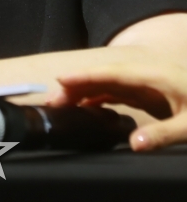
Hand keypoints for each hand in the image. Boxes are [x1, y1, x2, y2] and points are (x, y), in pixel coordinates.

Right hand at [48, 61, 186, 150]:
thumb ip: (164, 133)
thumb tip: (134, 143)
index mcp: (155, 75)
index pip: (113, 73)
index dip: (86, 76)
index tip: (61, 80)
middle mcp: (147, 75)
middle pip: (106, 76)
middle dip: (78, 85)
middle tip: (53, 100)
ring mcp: (148, 83)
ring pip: (109, 83)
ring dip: (86, 91)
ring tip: (63, 103)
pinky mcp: (150, 93)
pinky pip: (118, 92)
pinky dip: (100, 97)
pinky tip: (88, 105)